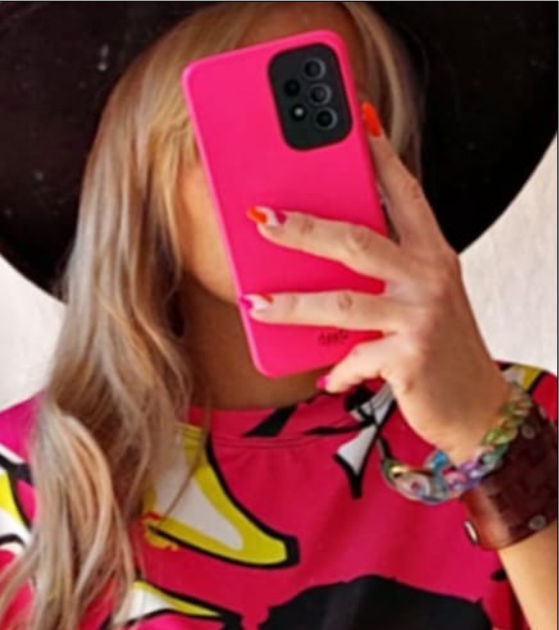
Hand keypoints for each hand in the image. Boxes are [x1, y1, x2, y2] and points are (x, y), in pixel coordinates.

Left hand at [243, 104, 511, 462]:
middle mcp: (429, 277)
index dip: (378, 156)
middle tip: (262, 220)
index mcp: (433, 254)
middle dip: (304, 228)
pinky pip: (354, 358)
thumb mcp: (422, 301)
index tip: (353, 121)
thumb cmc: (440, 352)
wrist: (476, 408)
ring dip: (292, 305)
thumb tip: (321, 261)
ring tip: (255, 305)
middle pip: (356, 240)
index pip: (404, 192)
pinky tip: (328, 377)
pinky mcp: (409, 357)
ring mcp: (420, 316)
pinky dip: (338, 371)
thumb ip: (384, 277)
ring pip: (341, 303)